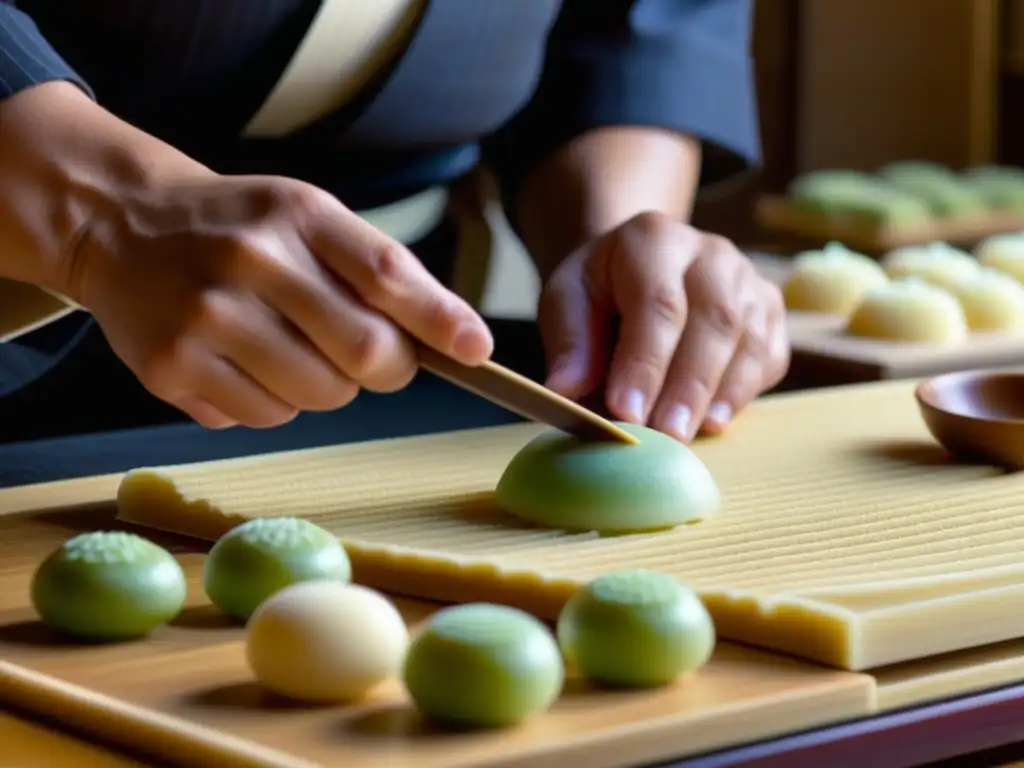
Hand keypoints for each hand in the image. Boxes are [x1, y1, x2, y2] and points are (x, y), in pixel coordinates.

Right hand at [61, 173, 491, 428]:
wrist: (124, 226)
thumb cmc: (243, 229)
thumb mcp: (310, 220)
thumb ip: (380, 272)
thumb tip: (461, 340)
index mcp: (297, 213)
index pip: (386, 272)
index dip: (440, 318)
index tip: (477, 351)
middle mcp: (250, 260)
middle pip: (364, 352)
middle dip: (387, 368)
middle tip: (375, 357)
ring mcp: (205, 317)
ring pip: (319, 397)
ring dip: (327, 386)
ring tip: (290, 346)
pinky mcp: (169, 368)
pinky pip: (264, 418)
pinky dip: (273, 402)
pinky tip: (244, 361)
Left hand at [538, 212, 788, 441]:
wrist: (640, 271)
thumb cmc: (601, 291)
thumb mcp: (567, 300)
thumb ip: (569, 341)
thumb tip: (566, 391)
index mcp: (653, 239)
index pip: (657, 302)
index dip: (644, 361)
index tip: (626, 412)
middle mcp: (710, 253)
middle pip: (714, 319)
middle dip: (689, 385)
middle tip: (666, 435)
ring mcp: (748, 281)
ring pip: (748, 338)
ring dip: (720, 393)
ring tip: (692, 434)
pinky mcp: (770, 313)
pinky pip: (768, 355)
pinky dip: (744, 392)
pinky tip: (716, 420)